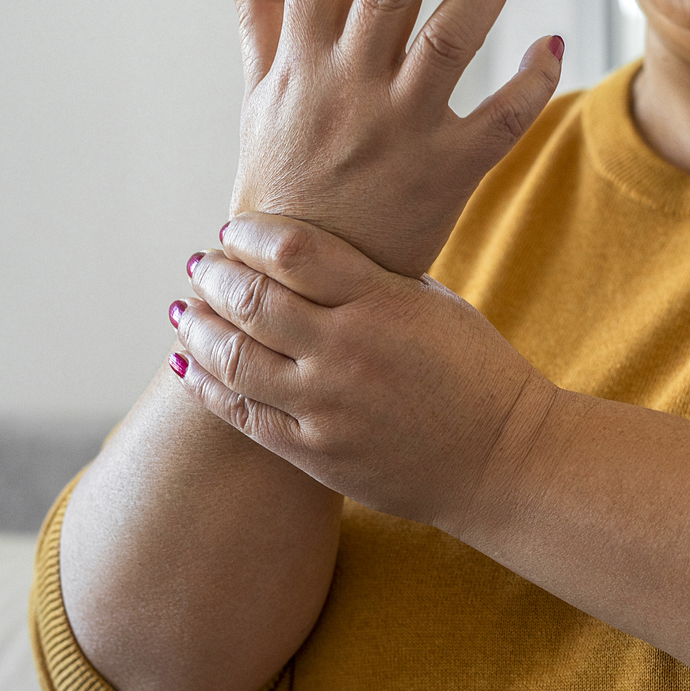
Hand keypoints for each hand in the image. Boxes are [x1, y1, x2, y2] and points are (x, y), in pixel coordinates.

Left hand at [169, 213, 557, 530]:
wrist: (503, 460)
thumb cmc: (473, 372)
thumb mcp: (432, 303)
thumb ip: (367, 276)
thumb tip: (299, 250)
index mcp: (382, 302)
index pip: (294, 250)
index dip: (250, 234)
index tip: (234, 229)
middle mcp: (347, 351)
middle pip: (252, 299)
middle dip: (215, 274)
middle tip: (202, 264)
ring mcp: (326, 407)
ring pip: (234, 357)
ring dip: (198, 326)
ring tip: (186, 308)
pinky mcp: (315, 453)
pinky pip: (242, 413)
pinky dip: (205, 383)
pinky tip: (186, 360)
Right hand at [219, 0, 564, 276]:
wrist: (294, 292)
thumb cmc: (279, 191)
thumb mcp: (259, 105)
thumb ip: (259, 26)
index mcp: (302, 62)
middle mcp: (348, 86)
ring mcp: (397, 129)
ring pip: (449, 39)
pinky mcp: (443, 173)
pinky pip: (497, 120)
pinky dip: (529, 82)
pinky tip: (554, 43)